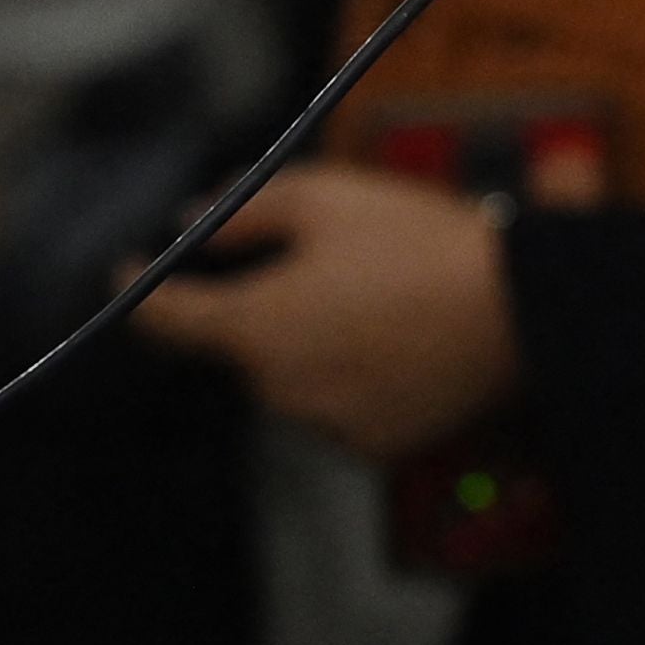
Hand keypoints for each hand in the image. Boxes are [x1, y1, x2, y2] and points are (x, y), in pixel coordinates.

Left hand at [129, 164, 521, 464]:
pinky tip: (407, 339)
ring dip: (316, 342)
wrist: (519, 311)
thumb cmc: (418, 244)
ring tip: (385, 297)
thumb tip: (190, 225)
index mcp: (254, 326)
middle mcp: (279, 389)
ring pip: (297, 377)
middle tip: (329, 262)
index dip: (140, 293)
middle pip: (245, 346)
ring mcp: (329, 424)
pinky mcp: (377, 446)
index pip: (168, 319)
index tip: (126, 275)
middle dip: (266, 307)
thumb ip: (242, 211)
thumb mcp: (323, 197)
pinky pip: (344, 406)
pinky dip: (360, 376)